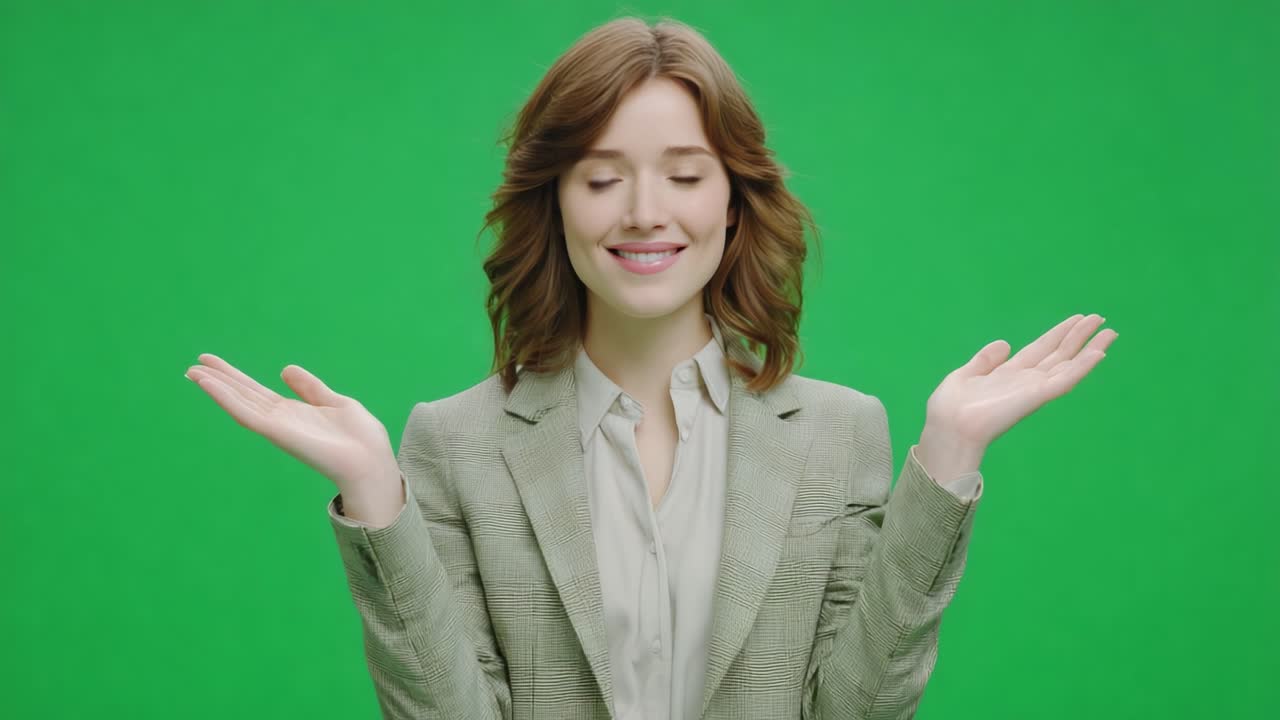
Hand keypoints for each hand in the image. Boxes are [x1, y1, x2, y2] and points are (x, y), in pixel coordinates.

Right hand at [185, 353, 399, 495]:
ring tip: (192, 371)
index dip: (235, 377)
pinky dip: (225, 398)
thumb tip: (285, 369)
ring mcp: (276, 426)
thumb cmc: (361, 437)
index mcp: (293, 412)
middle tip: (193, 365)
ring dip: (216, 387)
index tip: (214, 362)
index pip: (256, 391)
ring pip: (239, 403)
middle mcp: (280, 420)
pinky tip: (209, 384)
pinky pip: (245, 413)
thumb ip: (311, 388)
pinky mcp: (276, 432)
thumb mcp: (335, 402)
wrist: (370, 459)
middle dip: (220, 380)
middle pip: (243, 395)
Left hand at [921, 313, 1118, 460]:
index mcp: (1008, 374)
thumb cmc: (951, 407)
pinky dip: (1082, 367)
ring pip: (1068, 365)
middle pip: (1059, 354)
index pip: (1041, 349)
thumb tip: (1005, 343)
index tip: (1076, 319)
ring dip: (1089, 348)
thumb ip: (985, 359)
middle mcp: (1025, 381)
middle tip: (1100, 318)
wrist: (949, 426)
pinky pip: (1064, 381)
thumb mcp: (965, 374)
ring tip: (1109, 332)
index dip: (1058, 334)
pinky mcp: (1037, 396)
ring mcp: (1033, 389)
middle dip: (1079, 336)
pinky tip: (1099, 354)